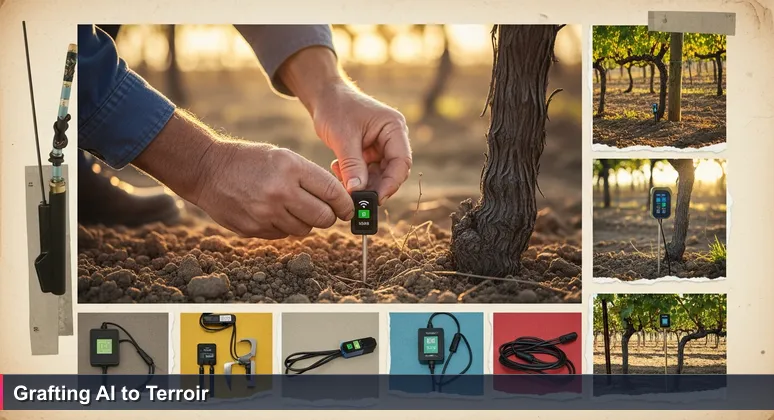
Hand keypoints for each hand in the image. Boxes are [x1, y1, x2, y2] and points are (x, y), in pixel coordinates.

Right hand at [133, 110, 353, 238]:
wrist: (208, 170)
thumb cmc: (251, 160)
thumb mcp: (284, 157)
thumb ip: (311, 178)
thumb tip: (339, 202)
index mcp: (291, 168)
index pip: (332, 193)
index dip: (346, 204)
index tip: (348, 208)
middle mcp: (280, 192)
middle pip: (323, 218)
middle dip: (329, 216)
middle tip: (326, 211)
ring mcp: (265, 213)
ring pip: (305, 230)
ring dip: (306, 222)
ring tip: (293, 207)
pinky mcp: (254, 229)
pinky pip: (283, 235)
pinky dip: (285, 226)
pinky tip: (273, 211)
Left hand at [313, 80, 411, 204]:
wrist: (324, 96)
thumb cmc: (336, 108)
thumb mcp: (343, 138)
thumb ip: (352, 165)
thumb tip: (357, 193)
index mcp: (394, 128)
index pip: (401, 162)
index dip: (391, 183)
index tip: (375, 198)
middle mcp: (393, 137)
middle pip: (393, 171)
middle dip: (375, 186)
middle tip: (357, 198)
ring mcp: (382, 145)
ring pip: (380, 175)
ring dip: (362, 182)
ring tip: (341, 178)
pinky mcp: (371, 152)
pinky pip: (368, 172)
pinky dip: (355, 176)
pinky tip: (338, 170)